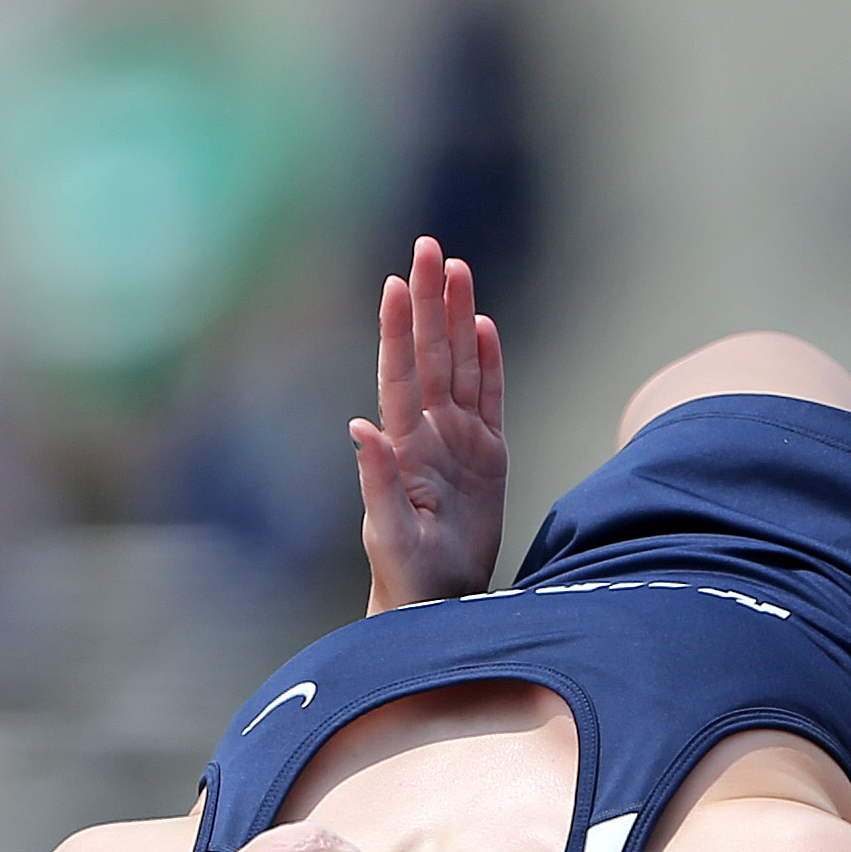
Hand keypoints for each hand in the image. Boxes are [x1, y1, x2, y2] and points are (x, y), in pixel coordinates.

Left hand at [353, 236, 507, 611]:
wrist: (437, 605)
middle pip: (433, 354)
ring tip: (457, 269)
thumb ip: (375, 481)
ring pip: (461, 365)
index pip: (402, 373)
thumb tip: (360, 426)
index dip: (400, 327)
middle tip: (430, 247)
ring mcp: (459, 441)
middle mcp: (429, 433)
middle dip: (430, 300)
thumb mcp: (388, 534)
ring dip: (458, 317)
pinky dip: (489, 361)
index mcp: (405, 446)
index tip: (397, 281)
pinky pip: (490, 398)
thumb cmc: (406, 578)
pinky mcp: (488, 456)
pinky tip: (484, 325)